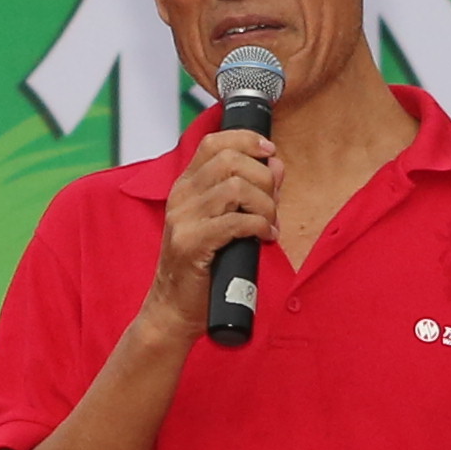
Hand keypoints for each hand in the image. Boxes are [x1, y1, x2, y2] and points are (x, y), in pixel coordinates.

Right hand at [158, 129, 277, 329]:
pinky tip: (265, 237)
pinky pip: (234, 221)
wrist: (174, 308)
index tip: (269, 151)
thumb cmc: (203, 267)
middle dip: (263, 179)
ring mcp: (182, 219)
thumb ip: (252, 191)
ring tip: (268, 225)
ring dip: (264, 206)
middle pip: (230, 160)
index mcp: (186, 186)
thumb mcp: (227, 222)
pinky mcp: (190, 243)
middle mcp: (180, 197)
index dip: (245, 140)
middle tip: (271, 205)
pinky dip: (258, 226)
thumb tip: (276, 163)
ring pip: (235, 188)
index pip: (213, 143)